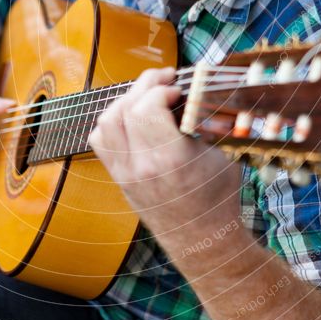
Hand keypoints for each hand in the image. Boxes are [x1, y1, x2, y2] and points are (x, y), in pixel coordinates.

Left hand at [88, 67, 241, 245]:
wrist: (203, 239)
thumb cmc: (218, 198)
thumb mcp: (220, 155)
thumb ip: (202, 123)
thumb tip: (191, 91)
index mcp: (170, 159)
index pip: (148, 107)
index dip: (161, 87)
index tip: (178, 87)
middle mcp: (141, 166)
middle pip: (125, 109)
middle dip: (144, 85)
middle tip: (164, 80)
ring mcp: (125, 174)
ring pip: (106, 122)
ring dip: (126, 100)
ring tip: (148, 95)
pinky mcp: (119, 178)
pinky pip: (100, 140)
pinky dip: (112, 122)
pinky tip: (133, 118)